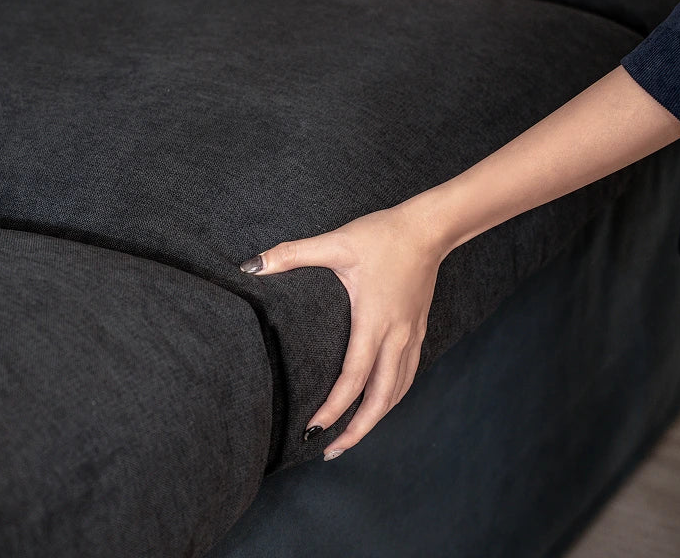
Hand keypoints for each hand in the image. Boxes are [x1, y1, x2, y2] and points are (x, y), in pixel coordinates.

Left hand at [238, 202, 448, 460]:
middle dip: (357, 431)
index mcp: (373, 321)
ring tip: (352, 435)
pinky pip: (407, 375)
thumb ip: (292, 254)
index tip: (312, 430)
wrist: (428, 228)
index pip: (353, 378)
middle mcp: (396, 336)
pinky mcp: (417, 329)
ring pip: (398, 391)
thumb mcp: (335, 242)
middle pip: (381, 399)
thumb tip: (252, 265)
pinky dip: (392, 396)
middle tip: (331, 451)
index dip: (334, 409)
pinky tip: (380, 400)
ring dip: (376, 418)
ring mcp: (410, 335)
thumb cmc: (382, 236)